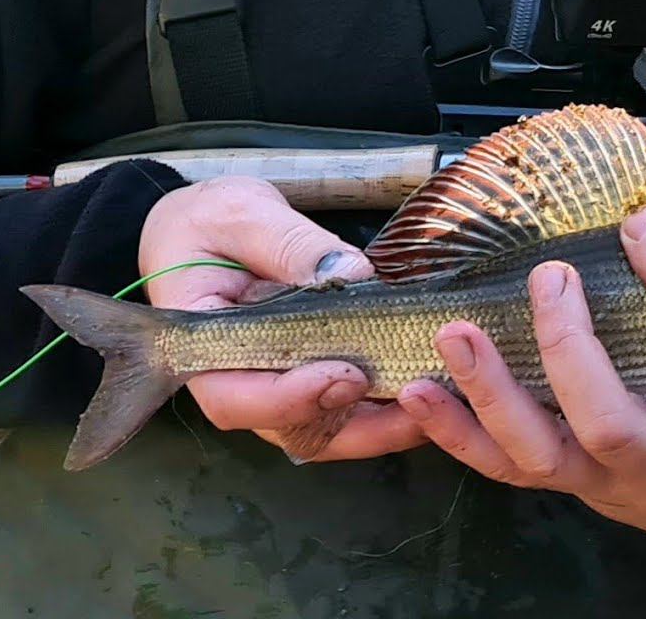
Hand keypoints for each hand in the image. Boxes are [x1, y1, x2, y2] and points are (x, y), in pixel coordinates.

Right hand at [140, 176, 426, 458]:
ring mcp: (282, 387)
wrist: (212, 230)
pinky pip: (353, 409)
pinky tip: (439, 387)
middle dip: (360, 425)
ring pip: (333, 430)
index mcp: (203, 347)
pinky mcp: (317, 378)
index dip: (293, 399)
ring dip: (387, 424)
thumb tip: (352, 273)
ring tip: (442, 397)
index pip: (236, 399)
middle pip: (296, 429)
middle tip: (417, 398)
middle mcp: (242, 383)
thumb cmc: (211, 222)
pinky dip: (394, 406)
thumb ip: (291, 244)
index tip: (346, 375)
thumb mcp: (243, 215)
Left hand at [396, 207, 645, 562]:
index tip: (644, 223)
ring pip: (540, 451)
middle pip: (606, 417)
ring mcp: (608, 480)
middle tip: (550, 275)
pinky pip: (504, 468)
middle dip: (567, 345)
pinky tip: (420, 390)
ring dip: (491, 390)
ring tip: (456, 332)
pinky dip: (456, 431)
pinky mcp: (568, 487)